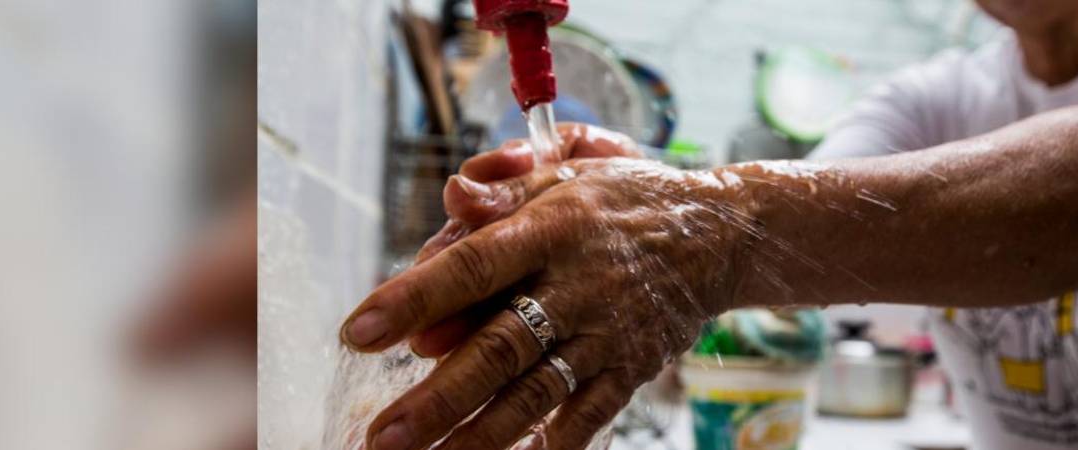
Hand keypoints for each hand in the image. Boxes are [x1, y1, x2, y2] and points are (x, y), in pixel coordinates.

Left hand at [341, 149, 756, 449]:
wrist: (719, 234)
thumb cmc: (624, 203)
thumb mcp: (567, 176)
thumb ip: (503, 192)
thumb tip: (451, 195)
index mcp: (552, 230)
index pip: (473, 267)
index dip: (414, 298)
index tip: (357, 332)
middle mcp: (577, 287)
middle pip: (498, 348)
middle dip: (437, 397)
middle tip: (382, 436)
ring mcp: (606, 335)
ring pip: (533, 392)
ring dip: (476, 434)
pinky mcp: (630, 369)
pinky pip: (588, 417)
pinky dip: (554, 446)